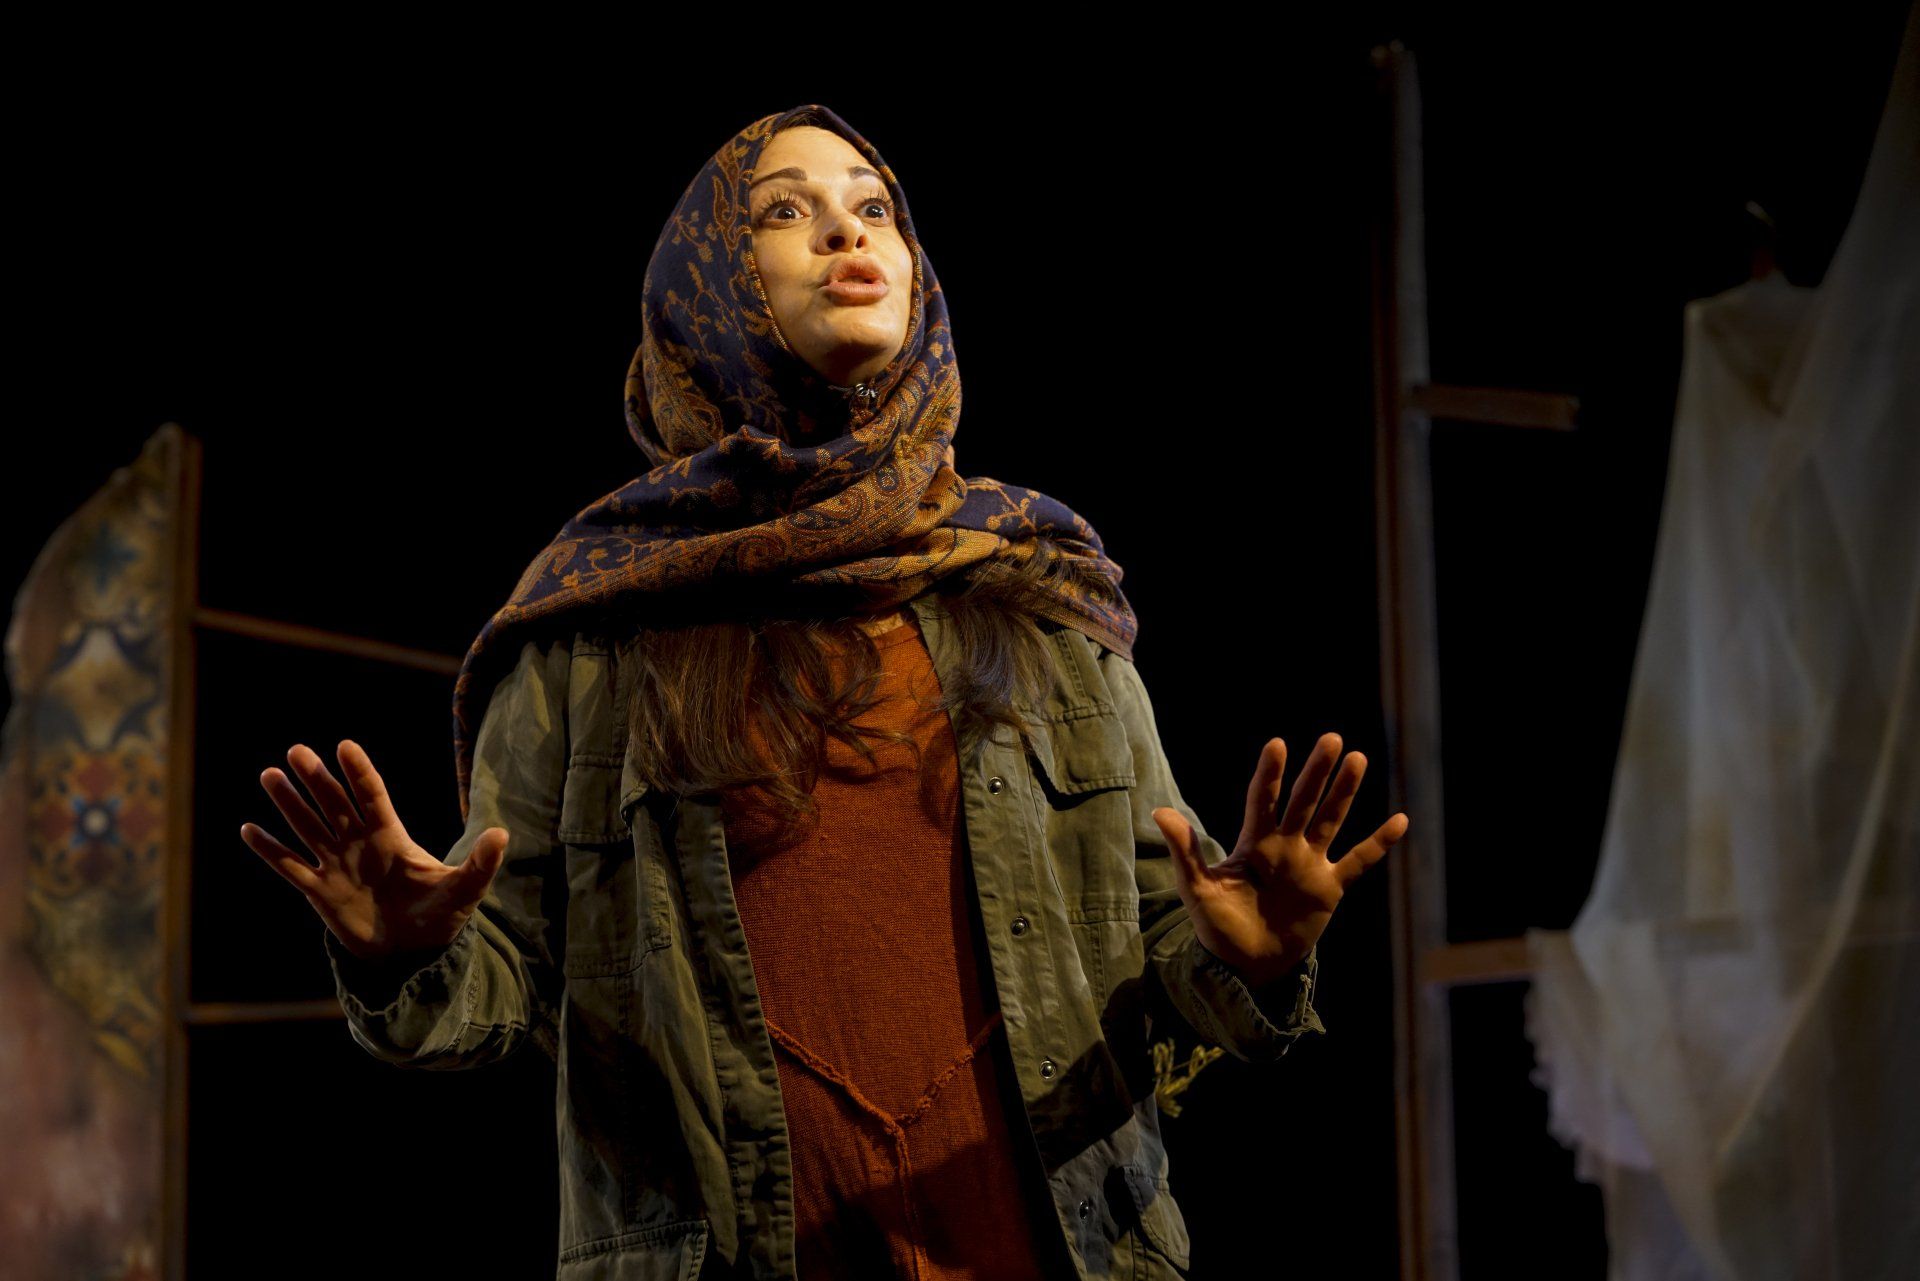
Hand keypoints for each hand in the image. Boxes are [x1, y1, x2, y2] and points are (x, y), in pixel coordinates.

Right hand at [240, 739, 507, 962]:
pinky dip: (271, 850)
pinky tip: (249, 829)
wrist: (414, 952)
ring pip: (308, 827)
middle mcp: (360, 843)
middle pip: (334, 804)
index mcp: (392, 836)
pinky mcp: (320, 891)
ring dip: (289, 803)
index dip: (359, 772)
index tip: (344, 746)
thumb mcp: (464, 889)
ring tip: (270, 775)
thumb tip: (502, 835)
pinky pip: (291, 866)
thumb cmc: (440, 915)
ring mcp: (337, 864)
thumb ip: (481, 863)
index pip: (372, 796)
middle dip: (317, 778)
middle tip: (297, 751)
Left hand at [1152, 732, 1408, 986]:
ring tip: (1357, 758)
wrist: (1244, 964)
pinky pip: (1358, 862)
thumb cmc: (1217, 925)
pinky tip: (1400, 820)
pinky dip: (1378, 844)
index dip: (1269, 774)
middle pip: (1303, 802)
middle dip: (1316, 772)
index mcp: (1253, 843)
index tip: (1277, 744)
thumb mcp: (1196, 888)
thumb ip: (1186, 851)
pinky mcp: (1329, 889)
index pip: (1262, 800)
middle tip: (1332, 739)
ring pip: (1331, 821)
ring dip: (1344, 792)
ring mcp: (1309, 865)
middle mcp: (1284, 846)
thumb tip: (1159, 812)